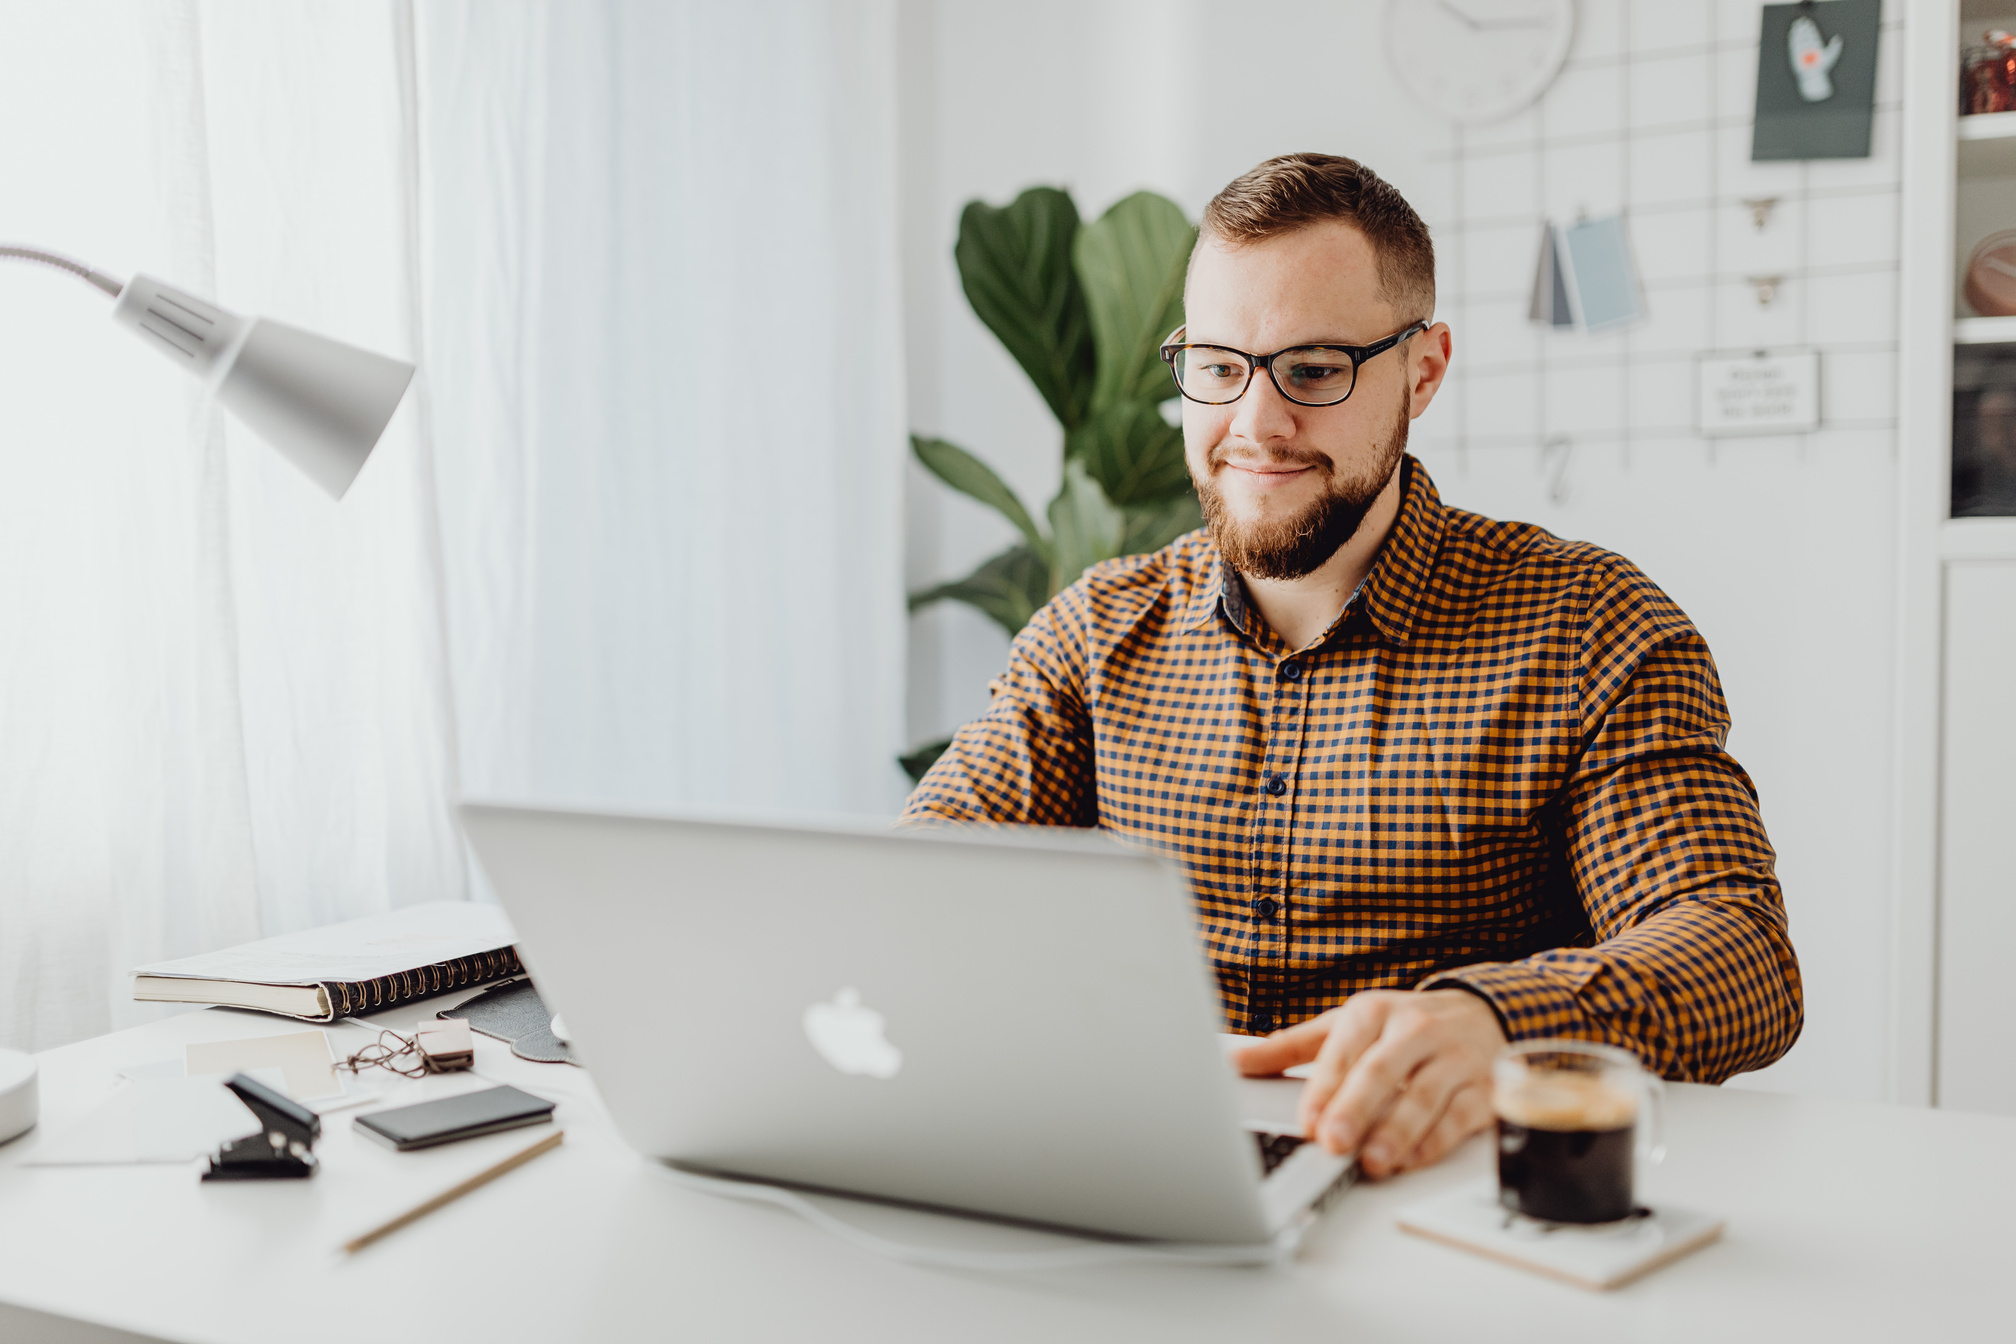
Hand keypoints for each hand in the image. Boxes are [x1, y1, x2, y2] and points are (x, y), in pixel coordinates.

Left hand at [1231, 989, 1505, 1178]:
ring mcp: (1452, 1058)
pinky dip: (1436, 1141)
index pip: (1343, 1052)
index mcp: (1373, 1012)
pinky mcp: (1482, 1087)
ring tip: (1373, 1159)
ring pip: (1424, 1095)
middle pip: (1382, 1071)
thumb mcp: (1344, 1025)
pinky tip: (1413, 1159)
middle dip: (1356, 1109)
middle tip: (1334, 1142)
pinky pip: (1460, 1115)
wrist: (1480, 1013)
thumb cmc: (1402, 1025)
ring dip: (1398, 1131)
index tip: (1307, 1122)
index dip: (1324, 1089)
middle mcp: (1414, 1030)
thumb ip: (1291, 1046)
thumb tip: (1236, 1062)